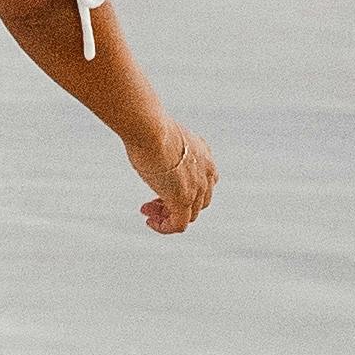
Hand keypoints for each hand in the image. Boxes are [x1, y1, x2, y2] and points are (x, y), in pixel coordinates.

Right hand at [130, 119, 215, 237]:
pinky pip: (178, 225)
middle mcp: (206, 173)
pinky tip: (150, 222)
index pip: (203, 183)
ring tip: (148, 213)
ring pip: (188, 215)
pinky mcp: (183, 200)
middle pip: (197, 202)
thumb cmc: (148, 127)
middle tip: (151, 203)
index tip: (161, 189)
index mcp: (204, 155)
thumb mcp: (163, 137)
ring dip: (167, 216)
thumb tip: (148, 143)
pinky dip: (165, 227)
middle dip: (174, 204)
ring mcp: (196, 188)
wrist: (150, 129)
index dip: (183, 191)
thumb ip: (164, 147)